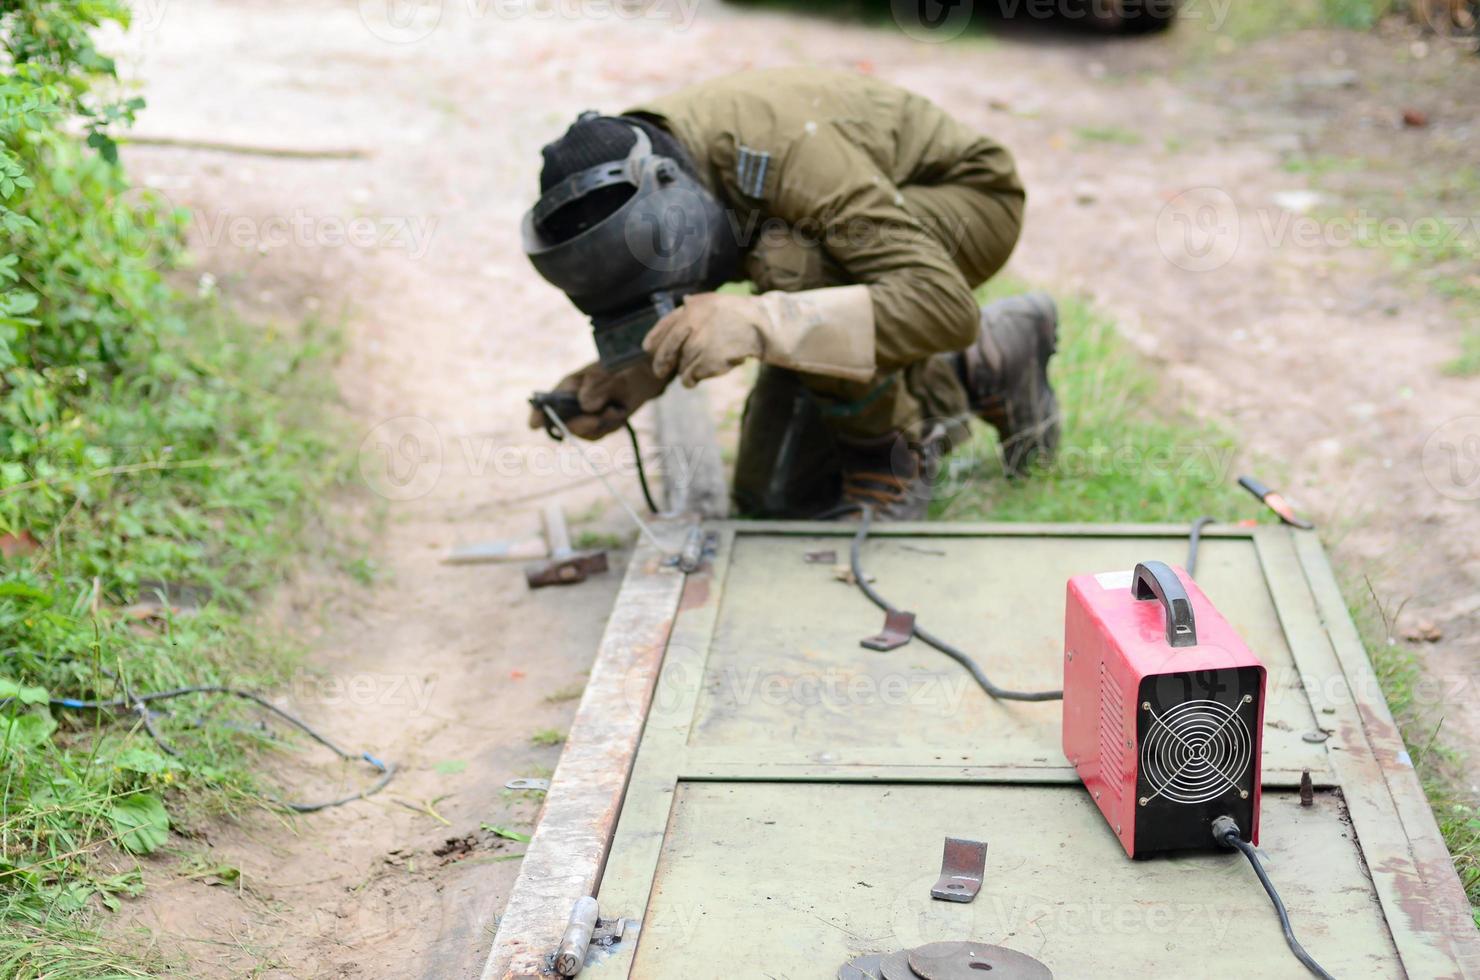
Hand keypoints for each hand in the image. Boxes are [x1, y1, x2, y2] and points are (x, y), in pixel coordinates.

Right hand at [527, 360, 666, 440]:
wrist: (639, 377)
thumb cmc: (618, 369)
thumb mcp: (608, 373)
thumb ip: (596, 387)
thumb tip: (585, 407)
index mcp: (566, 387)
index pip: (547, 402)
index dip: (539, 414)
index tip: (534, 425)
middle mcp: (571, 404)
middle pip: (563, 424)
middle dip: (579, 425)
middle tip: (596, 421)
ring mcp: (583, 416)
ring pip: (584, 432)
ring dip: (601, 424)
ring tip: (614, 410)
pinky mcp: (597, 426)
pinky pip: (599, 434)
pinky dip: (610, 426)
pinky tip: (617, 414)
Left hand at [643, 292, 767, 387]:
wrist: (759, 326)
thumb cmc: (738, 314)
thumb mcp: (713, 301)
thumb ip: (695, 305)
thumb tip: (683, 303)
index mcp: (690, 310)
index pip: (664, 326)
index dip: (654, 339)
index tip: (647, 349)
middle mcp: (690, 326)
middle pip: (667, 351)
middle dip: (661, 363)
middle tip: (659, 371)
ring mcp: (698, 344)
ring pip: (681, 366)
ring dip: (685, 371)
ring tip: (693, 372)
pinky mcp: (706, 361)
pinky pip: (691, 376)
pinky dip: (693, 379)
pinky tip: (697, 379)